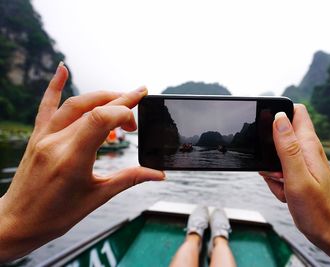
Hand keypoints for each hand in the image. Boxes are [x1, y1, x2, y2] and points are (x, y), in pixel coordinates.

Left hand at [0, 63, 164, 262]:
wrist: (18, 221)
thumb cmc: (56, 215)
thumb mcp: (97, 197)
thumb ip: (129, 179)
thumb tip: (157, 173)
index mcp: (72, 159)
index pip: (100, 119)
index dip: (123, 111)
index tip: (136, 121)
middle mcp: (56, 142)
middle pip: (91, 107)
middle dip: (120, 101)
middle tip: (139, 101)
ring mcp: (44, 137)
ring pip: (74, 104)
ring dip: (101, 96)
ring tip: (120, 98)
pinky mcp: (38, 137)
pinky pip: (46, 106)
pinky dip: (54, 85)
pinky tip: (62, 68)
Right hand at [259, 104, 329, 265]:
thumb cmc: (318, 210)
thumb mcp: (297, 177)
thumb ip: (287, 147)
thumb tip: (278, 118)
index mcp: (308, 145)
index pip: (295, 111)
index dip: (278, 113)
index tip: (265, 128)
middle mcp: (306, 150)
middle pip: (279, 136)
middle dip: (268, 151)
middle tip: (276, 170)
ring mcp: (303, 164)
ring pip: (275, 157)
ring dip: (272, 171)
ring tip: (283, 185)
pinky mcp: (299, 176)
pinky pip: (278, 173)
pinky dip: (277, 183)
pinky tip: (286, 194)